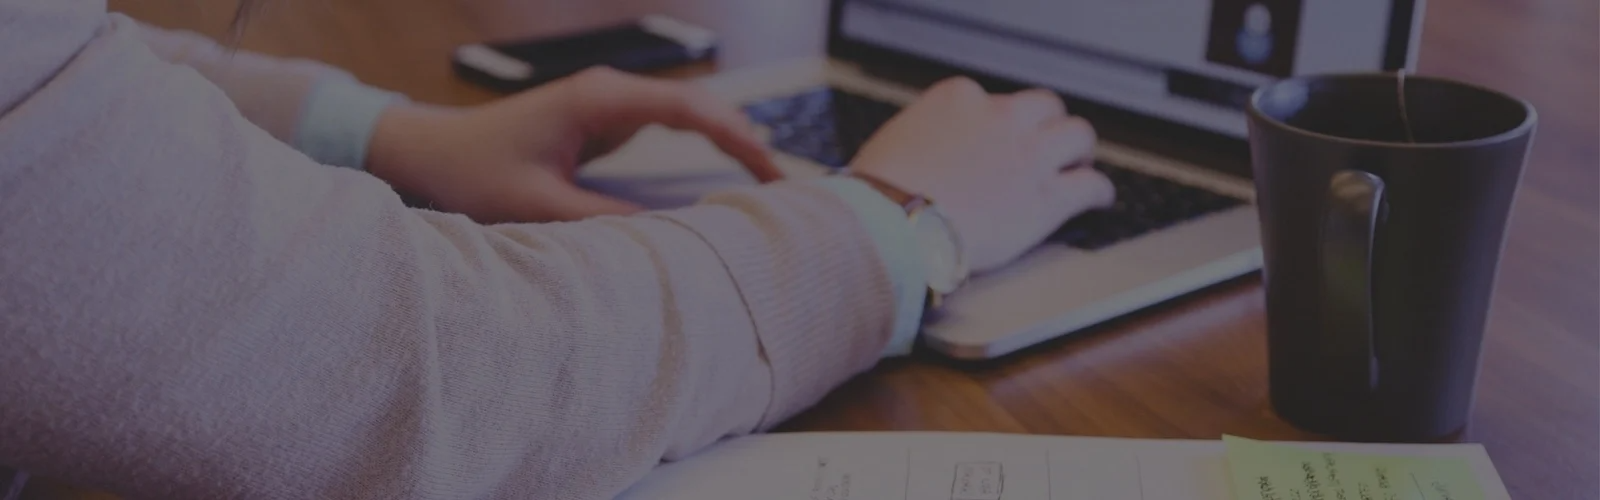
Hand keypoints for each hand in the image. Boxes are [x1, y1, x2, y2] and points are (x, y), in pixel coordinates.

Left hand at [366, 67, 781, 222]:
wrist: (433, 151)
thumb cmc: (475, 171)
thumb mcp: (540, 207)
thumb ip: (604, 222)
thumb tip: (668, 238)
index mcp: (598, 101)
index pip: (688, 109)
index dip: (736, 138)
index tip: (770, 172)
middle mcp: (610, 92)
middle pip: (700, 104)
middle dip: (745, 138)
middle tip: (783, 184)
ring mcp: (610, 102)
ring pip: (690, 111)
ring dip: (729, 138)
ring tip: (769, 179)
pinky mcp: (606, 119)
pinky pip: (670, 124)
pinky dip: (705, 142)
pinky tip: (731, 166)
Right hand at [851, 77, 1114, 271]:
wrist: (894, 225)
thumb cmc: (880, 192)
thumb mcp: (895, 142)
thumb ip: (924, 138)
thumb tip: (925, 152)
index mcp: (959, 99)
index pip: (992, 99)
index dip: (997, 123)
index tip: (995, 139)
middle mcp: (1001, 119)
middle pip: (1044, 107)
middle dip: (1047, 125)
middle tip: (1045, 144)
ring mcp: (1029, 157)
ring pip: (1078, 136)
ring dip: (1079, 150)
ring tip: (1079, 164)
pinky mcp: (1047, 199)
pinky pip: (1091, 186)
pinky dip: (1099, 192)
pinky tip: (1099, 199)